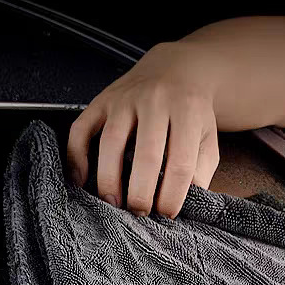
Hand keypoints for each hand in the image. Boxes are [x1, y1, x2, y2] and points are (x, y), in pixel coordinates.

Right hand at [66, 41, 220, 217]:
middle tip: (139, 213)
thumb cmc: (192, 111)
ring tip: (114, 204)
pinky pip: (81, 129)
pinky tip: (80, 180)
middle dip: (141, 193)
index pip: (180, 163)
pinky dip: (76, 156)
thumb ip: (201, 169)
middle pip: (145, 156)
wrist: (176, 70)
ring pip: (110, 143)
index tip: (167, 214)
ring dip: (109, 180)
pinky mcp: (100, 100)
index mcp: (186, 111)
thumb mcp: (207, 137)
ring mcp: (124, 99)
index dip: (172, 195)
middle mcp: (154, 102)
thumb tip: (185, 202)